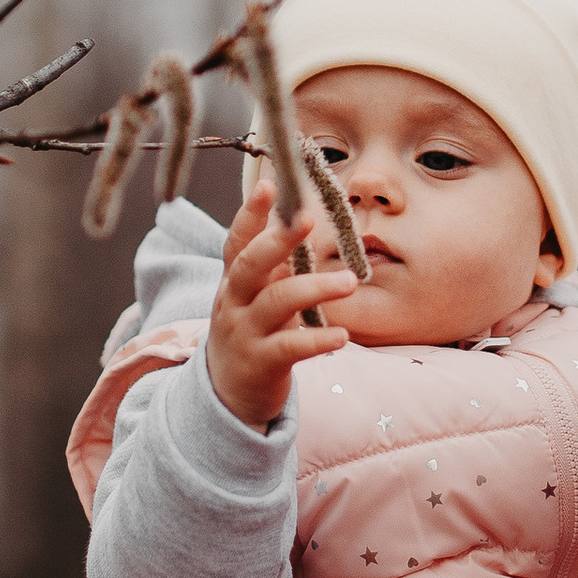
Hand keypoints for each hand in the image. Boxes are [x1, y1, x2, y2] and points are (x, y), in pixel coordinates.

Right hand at [206, 183, 358, 428]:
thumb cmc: (252, 332)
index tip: (269, 184)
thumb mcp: (255, 295)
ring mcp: (245, 333)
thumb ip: (273, 263)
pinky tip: (342, 335)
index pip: (238, 241)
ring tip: (349, 282)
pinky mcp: (261, 364)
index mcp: (235, 280)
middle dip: (277, 239)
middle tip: (308, 218)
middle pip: (250, 264)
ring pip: (274, 304)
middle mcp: (234, 302)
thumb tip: (299, 219)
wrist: (228, 393)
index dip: (250, 213)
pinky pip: (289, 349)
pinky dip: (316, 340)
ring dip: (313, 289)